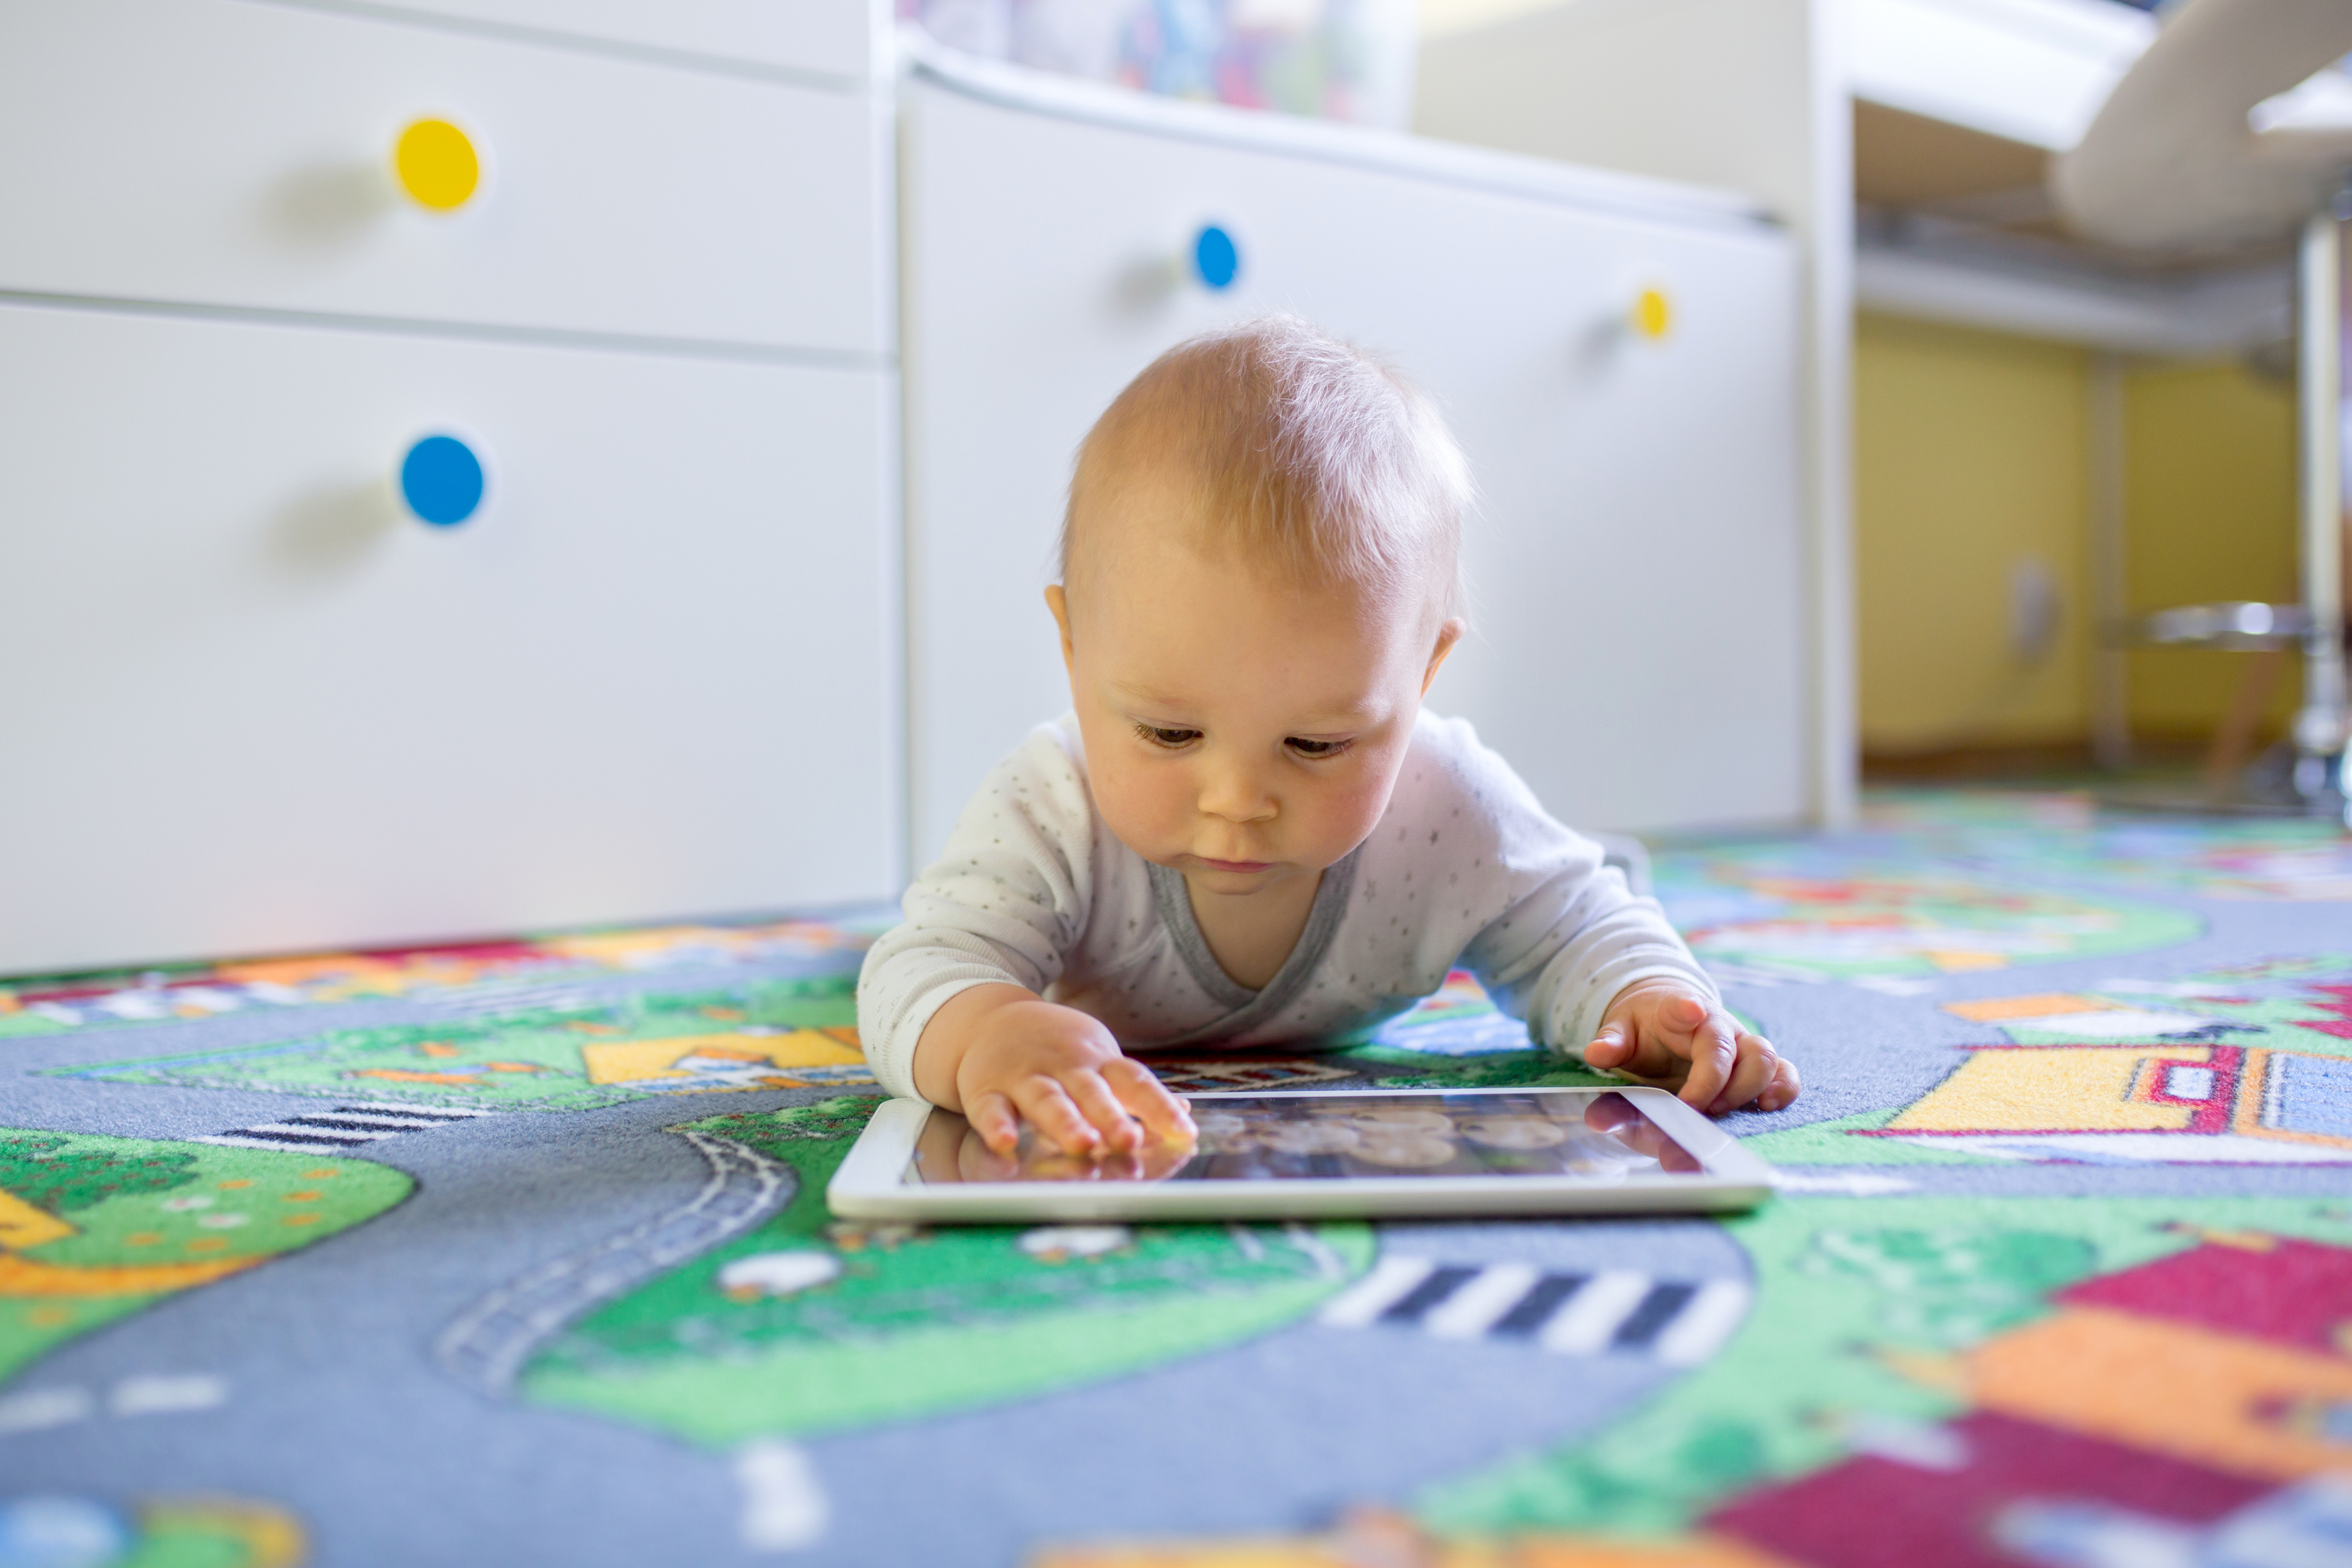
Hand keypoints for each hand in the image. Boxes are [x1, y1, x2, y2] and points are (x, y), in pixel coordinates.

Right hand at [912, 984, 1196, 1157]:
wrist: (991, 1018)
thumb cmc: (1058, 1051)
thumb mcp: (1099, 1061)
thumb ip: (1135, 1091)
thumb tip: (1185, 1114)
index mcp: (1097, 1062)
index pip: (1134, 1081)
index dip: (1160, 1107)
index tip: (1185, 1134)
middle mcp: (1064, 1067)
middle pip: (1091, 1092)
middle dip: (1111, 1116)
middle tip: (1130, 1140)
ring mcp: (1024, 1077)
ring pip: (1047, 1100)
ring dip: (1065, 1122)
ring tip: (1083, 1144)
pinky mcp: (986, 1089)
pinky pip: (991, 1108)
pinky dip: (997, 1125)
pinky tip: (1005, 1143)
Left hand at [1581, 981, 1798, 1115]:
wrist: (1667, 1015)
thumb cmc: (1644, 1027)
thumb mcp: (1620, 1031)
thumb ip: (1610, 1043)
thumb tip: (1595, 1054)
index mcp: (1680, 1011)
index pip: (1686, 1007)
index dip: (1689, 1009)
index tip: (1691, 1009)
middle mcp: (1718, 1026)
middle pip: (1734, 1046)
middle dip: (1719, 1080)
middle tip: (1694, 1107)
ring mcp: (1741, 1045)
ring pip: (1765, 1059)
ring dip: (1750, 1089)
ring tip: (1722, 1110)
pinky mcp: (1755, 1066)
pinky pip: (1783, 1073)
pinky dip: (1782, 1090)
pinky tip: (1766, 1108)